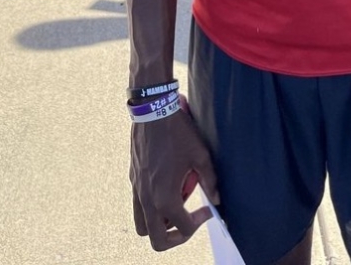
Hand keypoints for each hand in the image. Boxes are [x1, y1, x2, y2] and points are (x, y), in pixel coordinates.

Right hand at [130, 108, 218, 250]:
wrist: (152, 110)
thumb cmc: (177, 132)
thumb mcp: (200, 155)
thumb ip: (210, 181)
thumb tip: (217, 199)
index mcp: (165, 198)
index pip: (183, 228)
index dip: (200, 222)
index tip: (208, 209)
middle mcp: (148, 199)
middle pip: (157, 240)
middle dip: (176, 237)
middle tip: (189, 222)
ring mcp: (137, 190)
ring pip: (143, 226)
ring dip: (159, 225)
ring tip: (175, 209)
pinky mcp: (133, 180)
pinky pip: (138, 206)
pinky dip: (151, 208)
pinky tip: (164, 190)